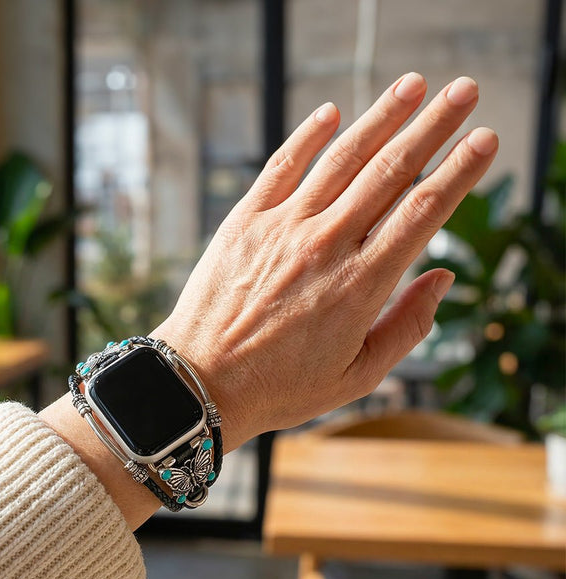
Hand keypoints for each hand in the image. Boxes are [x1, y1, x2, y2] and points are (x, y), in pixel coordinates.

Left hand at [153, 73, 497, 449]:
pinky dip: (308, 136)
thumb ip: (407, 326)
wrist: (201, 382)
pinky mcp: (244, 221)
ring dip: (382, 116)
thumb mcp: (357, 376)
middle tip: (465, 91)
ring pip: (342, 158)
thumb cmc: (280, 387)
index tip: (485, 140)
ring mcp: (282, 228)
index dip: (460, 170)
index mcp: (360, 285)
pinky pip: (281, 166)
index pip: (423, 211)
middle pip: (390, 170)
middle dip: (434, 124)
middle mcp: (325, 245)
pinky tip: (331, 112)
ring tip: (414, 84)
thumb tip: (443, 277)